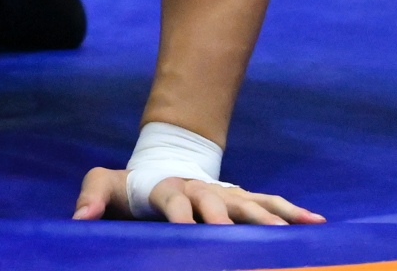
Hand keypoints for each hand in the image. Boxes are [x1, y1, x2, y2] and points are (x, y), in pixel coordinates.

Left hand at [73, 167, 323, 225]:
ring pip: (250, 203)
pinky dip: (292, 212)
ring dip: (268, 217)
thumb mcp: (104, 182)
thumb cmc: (129, 185)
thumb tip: (80, 217)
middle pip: (218, 202)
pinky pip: (269, 204)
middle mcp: (200, 189)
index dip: (180, 214)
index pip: (174, 201)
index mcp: (167, 188)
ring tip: (288, 232)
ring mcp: (223, 194)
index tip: (186, 230)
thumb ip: (91, 195)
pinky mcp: (239, 200)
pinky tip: (316, 223)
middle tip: (238, 234)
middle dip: (228, 218)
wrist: (160, 161)